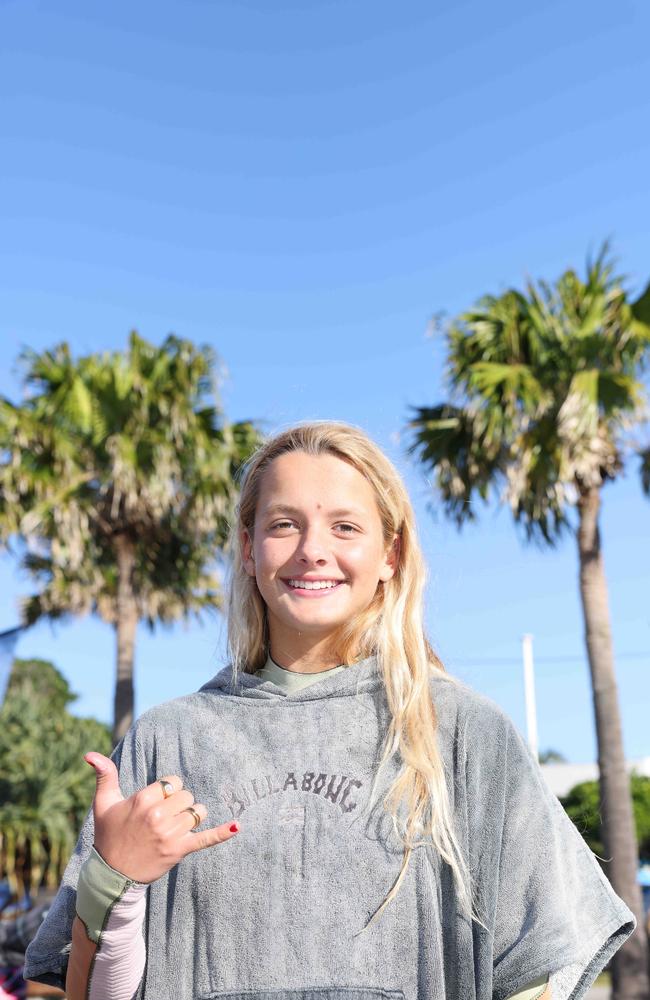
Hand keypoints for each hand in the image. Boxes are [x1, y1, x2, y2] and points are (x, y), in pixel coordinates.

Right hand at [84, 752, 239, 883]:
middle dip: (179, 802)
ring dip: (191, 815)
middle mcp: (158, 816)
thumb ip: (104, 775)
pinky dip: (222, 833)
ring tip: (178, 824)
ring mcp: (170, 834)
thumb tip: (90, 753)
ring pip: (197, 811)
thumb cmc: (108, 835)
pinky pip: (206, 839)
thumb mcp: (103, 804)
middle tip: (164, 815)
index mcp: (142, 800)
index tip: (158, 800)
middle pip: (186, 795)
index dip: (167, 789)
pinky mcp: (180, 850)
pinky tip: (237, 826)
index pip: (172, 782)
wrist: (111, 875)